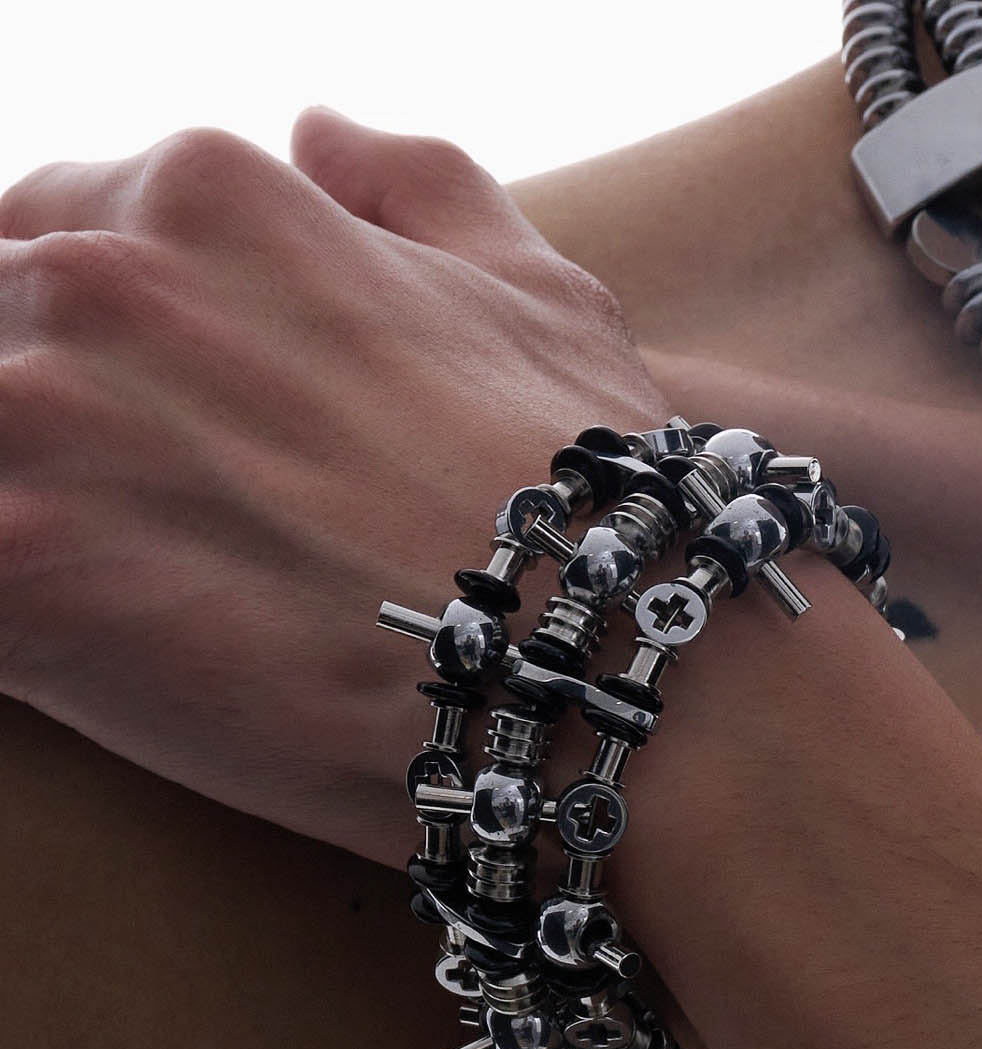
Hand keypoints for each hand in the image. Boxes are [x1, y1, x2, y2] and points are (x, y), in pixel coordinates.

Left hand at [0, 110, 668, 859]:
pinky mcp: (17, 569)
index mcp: (215, 200)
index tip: (166, 424)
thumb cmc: (579, 484)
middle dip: (71, 419)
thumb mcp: (536, 291)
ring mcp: (37, 423)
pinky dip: (19, 604)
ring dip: (36, 504)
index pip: (62, 229)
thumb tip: (321, 133)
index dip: (113, 340)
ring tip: (152, 578)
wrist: (597, 656)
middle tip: (173, 517)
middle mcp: (102, 282)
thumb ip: (416, 184)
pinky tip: (104, 640)